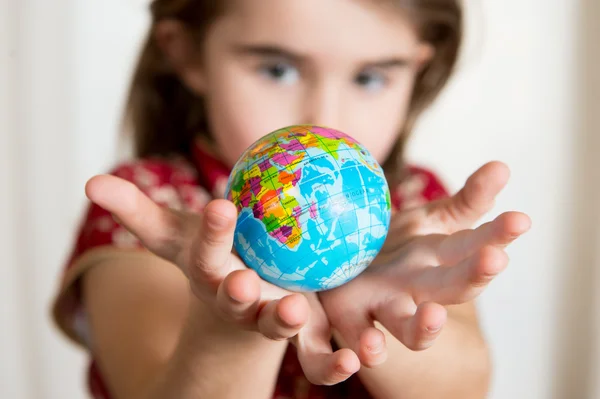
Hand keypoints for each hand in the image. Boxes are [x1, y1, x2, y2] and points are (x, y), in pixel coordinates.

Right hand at [85, 175, 359, 384]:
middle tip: (240, 280)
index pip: (205, 250)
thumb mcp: (176, 233)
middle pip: (233, 294)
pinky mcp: (298, 332)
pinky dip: (333, 361)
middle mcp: (236, 298)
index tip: (220, 206)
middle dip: (235, 289)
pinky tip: (356, 359)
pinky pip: (315, 353)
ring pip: (274, 323)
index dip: (210, 233)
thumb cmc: (207, 255)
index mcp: (211, 270)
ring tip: (293, 311)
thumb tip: (89, 183)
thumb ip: (137, 210)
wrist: (235, 295)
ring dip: (282, 320)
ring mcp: (266, 318)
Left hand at [318, 162, 530, 366]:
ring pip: (408, 324)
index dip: (497, 234)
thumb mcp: (430, 221)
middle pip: (451, 285)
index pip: (474, 245)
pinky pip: (357, 336)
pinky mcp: (348, 318)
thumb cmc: (396, 247)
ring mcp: (384, 306)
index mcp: (438, 259)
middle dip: (473, 274)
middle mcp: (418, 287)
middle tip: (495, 259)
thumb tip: (502, 167)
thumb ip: (468, 201)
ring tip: (433, 317)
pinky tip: (371, 351)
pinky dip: (367, 349)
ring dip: (423, 327)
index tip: (521, 220)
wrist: (353, 278)